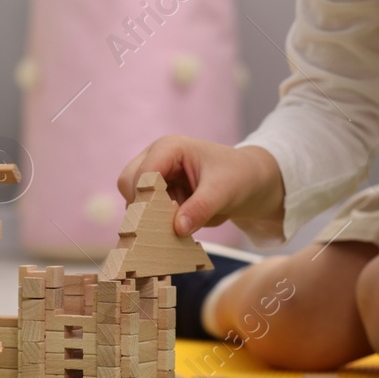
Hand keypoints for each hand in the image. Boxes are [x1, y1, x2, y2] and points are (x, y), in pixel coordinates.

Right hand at [117, 135, 283, 235]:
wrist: (250, 183)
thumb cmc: (238, 177)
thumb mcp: (223, 192)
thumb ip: (200, 208)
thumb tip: (177, 228)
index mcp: (170, 148)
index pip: (142, 173)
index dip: (145, 199)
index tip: (159, 224)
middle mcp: (157, 159)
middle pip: (128, 184)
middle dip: (142, 208)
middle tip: (166, 226)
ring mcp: (156, 176)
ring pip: (134, 201)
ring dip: (150, 218)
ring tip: (178, 227)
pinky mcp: (159, 194)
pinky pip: (145, 212)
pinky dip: (156, 224)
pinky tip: (178, 229)